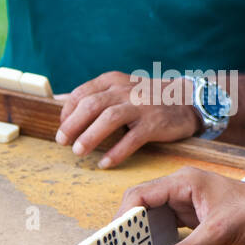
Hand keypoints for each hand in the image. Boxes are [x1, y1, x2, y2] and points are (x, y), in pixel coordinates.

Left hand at [55, 70, 198, 167]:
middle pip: (92, 105)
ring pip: (109, 119)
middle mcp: (125, 90)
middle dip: (73, 124)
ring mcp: (140, 106)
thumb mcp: (119, 88)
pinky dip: (116, 153)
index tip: (61, 128)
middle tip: (61, 142)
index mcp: (113, 81)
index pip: (82, 93)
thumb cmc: (146, 98)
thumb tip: (57, 100)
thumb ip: (92, 94)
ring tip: (78, 152)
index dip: (67, 112)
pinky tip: (105, 163)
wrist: (187, 100)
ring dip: (90, 136)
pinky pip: (131, 139)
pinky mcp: (154, 123)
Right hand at [119, 166, 244, 244]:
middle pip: (143, 204)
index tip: (113, 238)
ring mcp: (188, 201)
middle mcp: (182, 188)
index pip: (141, 194)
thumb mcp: (219, 234)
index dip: (123, 215)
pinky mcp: (194, 216)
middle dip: (129, 226)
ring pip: (154, 216)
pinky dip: (158, 239)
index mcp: (184, 181)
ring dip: (142, 234)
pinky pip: (167, 225)